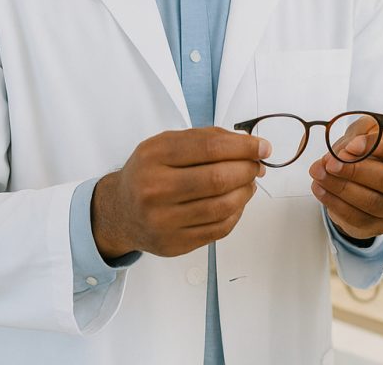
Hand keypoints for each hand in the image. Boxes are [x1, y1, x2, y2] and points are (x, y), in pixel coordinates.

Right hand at [91, 127, 268, 258]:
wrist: (120, 211)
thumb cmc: (148, 174)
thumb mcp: (166, 144)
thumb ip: (205, 138)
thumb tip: (248, 144)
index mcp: (154, 156)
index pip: (210, 148)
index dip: (243, 147)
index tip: (262, 147)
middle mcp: (155, 188)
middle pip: (218, 178)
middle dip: (247, 169)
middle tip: (257, 165)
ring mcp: (163, 220)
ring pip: (222, 206)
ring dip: (246, 192)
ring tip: (248, 182)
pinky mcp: (174, 243)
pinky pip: (219, 229)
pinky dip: (236, 213)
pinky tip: (236, 202)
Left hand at [307, 117, 382, 239]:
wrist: (365, 182)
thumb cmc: (370, 154)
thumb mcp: (367, 133)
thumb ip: (359, 132)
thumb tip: (344, 151)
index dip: (377, 146)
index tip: (350, 146)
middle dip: (355, 170)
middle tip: (330, 163)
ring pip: (371, 202)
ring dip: (340, 187)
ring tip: (318, 173)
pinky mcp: (379, 227)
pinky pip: (356, 218)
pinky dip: (334, 203)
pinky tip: (320, 188)